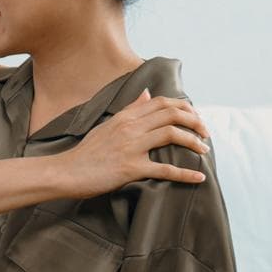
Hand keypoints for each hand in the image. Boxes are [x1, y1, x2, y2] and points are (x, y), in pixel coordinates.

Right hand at [56, 90, 211, 198]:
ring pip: (172, 135)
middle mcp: (130, 127)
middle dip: (195, 122)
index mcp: (125, 117)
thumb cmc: (86, 152)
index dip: (184, 107)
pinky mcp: (131, 168)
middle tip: (205, 133)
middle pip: (171, 114)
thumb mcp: (107, 125)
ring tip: (204, 150)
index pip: (162, 102)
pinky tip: (198, 178)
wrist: (66, 172)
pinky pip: (164, 169)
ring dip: (194, 142)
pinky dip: (185, 174)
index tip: (195, 118)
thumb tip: (147, 93)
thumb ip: (130, 109)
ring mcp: (131, 147)